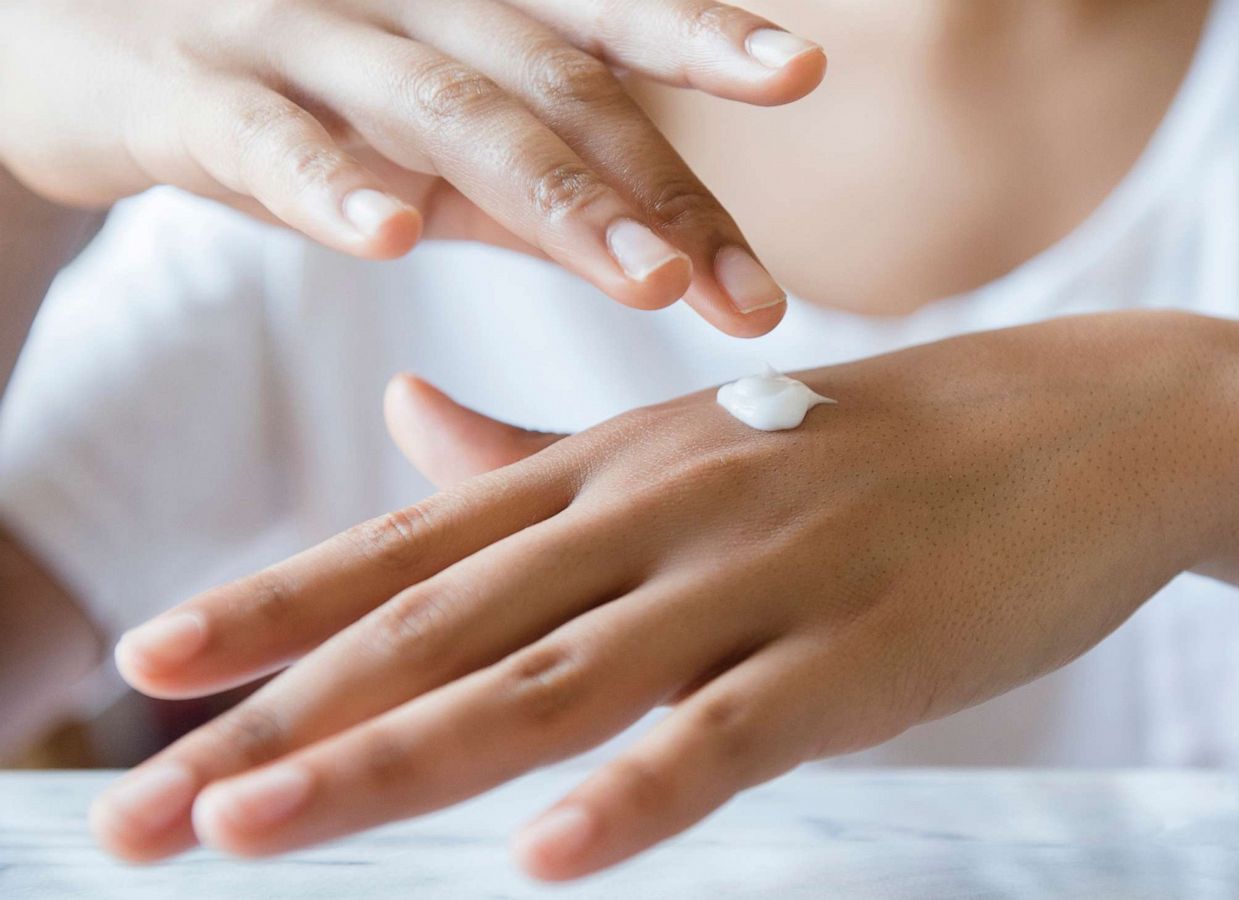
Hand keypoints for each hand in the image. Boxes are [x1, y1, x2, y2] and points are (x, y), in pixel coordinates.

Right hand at [0, 0, 823, 334]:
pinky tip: (394, 235)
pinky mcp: (187, 90)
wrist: (70, 37)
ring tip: (649, 279)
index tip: (798, 72)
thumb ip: (531, 188)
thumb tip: (669, 256)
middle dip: (659, 189)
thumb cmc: (288, 92)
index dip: (701, 38)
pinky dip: (330, 183)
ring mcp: (295, 36)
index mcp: (469, 9)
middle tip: (750, 292)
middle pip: (552, 85)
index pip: (603, 22)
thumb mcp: (423, 136)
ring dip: (552, 195)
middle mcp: (402, 4)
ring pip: (439, 106)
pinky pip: (266, 136)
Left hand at [94, 311, 1238, 877]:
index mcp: (621, 461)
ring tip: (254, 829)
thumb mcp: (701, 433)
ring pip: (552, 678)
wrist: (1095, 421)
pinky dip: (638, 790)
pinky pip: (733, 732)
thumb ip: (547, 451)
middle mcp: (665, 506)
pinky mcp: (864, 650)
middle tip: (141, 808)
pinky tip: (547, 858)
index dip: (277, 605)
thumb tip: (405, 415)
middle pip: (444, 623)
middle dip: (283, 717)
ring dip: (397, 757)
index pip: (418, 541)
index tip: (150, 671)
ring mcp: (764, 573)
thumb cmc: (888, 445)